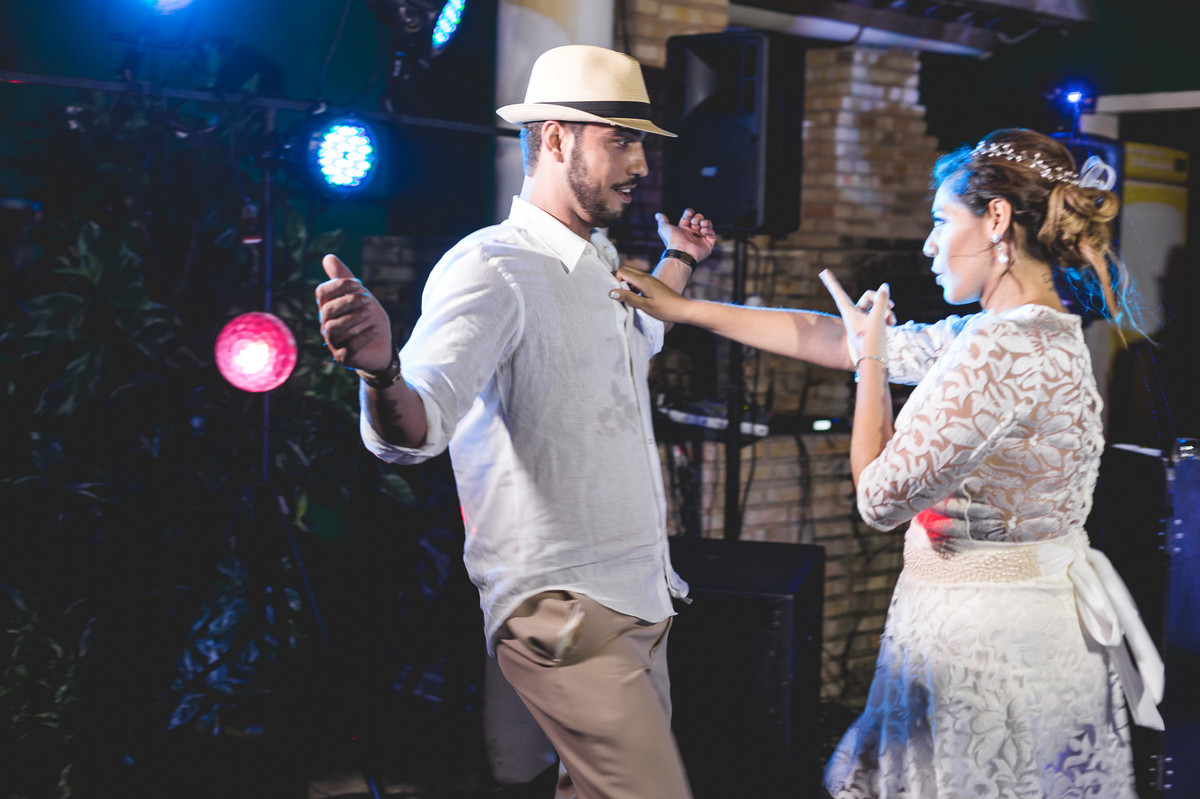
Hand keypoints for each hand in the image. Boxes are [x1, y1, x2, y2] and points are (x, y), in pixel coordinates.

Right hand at [315, 254, 394, 372]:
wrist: (381, 347)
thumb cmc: (367, 319)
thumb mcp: (360, 296)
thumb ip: (344, 280)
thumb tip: (328, 257)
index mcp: (328, 307)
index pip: (322, 292)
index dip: (339, 285)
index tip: (360, 284)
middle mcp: (326, 325)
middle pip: (327, 310)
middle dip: (348, 301)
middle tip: (368, 299)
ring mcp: (334, 342)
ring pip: (334, 328)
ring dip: (352, 318)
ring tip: (368, 313)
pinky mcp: (344, 357)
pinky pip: (349, 347)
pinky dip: (363, 336)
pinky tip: (374, 329)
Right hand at [609, 265, 693, 323]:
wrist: (683, 309)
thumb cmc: (666, 309)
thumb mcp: (645, 306)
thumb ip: (628, 298)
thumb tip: (611, 292)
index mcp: (643, 280)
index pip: (621, 271)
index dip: (615, 280)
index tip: (616, 294)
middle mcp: (646, 276)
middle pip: (626, 271)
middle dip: (618, 281)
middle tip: (619, 296)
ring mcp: (650, 280)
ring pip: (631, 276)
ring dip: (625, 285)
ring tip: (627, 299)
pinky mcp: (652, 285)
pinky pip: (638, 281)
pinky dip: (633, 288)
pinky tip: (635, 299)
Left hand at [657, 208, 715, 263]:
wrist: (681, 252)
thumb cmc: (672, 240)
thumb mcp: (664, 228)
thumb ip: (662, 221)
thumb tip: (657, 215)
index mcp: (683, 229)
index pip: (689, 216)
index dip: (689, 213)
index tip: (689, 214)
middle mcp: (692, 234)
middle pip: (699, 219)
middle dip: (698, 218)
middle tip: (694, 222)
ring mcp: (701, 239)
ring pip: (707, 226)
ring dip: (705, 222)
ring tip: (701, 225)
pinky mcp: (708, 245)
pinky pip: (712, 235)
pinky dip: (709, 231)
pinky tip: (704, 231)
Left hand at [819, 269, 895, 364]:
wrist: (873, 363)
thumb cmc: (871, 341)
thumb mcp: (877, 319)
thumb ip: (881, 301)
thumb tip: (885, 286)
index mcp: (849, 312)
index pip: (839, 292)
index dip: (832, 282)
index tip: (823, 271)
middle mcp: (855, 315)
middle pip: (869, 297)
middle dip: (881, 300)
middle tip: (891, 306)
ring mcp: (864, 321)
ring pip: (878, 307)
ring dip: (888, 311)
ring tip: (891, 322)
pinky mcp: (872, 327)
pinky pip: (882, 315)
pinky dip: (889, 318)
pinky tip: (892, 325)